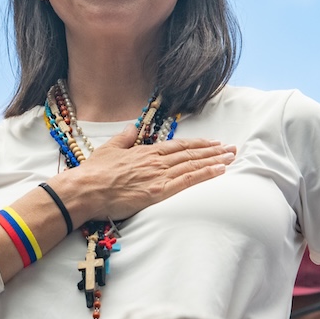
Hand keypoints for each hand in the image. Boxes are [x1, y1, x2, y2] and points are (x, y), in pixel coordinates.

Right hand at [56, 125, 235, 222]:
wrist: (87, 189)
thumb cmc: (95, 171)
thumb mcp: (110, 148)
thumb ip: (125, 137)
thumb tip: (133, 127)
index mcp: (146, 151)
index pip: (179, 145)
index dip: (198, 143)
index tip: (213, 142)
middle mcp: (156, 160)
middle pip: (191, 153)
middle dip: (213, 150)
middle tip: (232, 148)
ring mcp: (159, 175)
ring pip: (193, 164)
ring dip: (215, 160)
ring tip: (231, 157)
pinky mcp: (158, 191)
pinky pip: (187, 180)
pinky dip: (205, 174)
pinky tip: (219, 170)